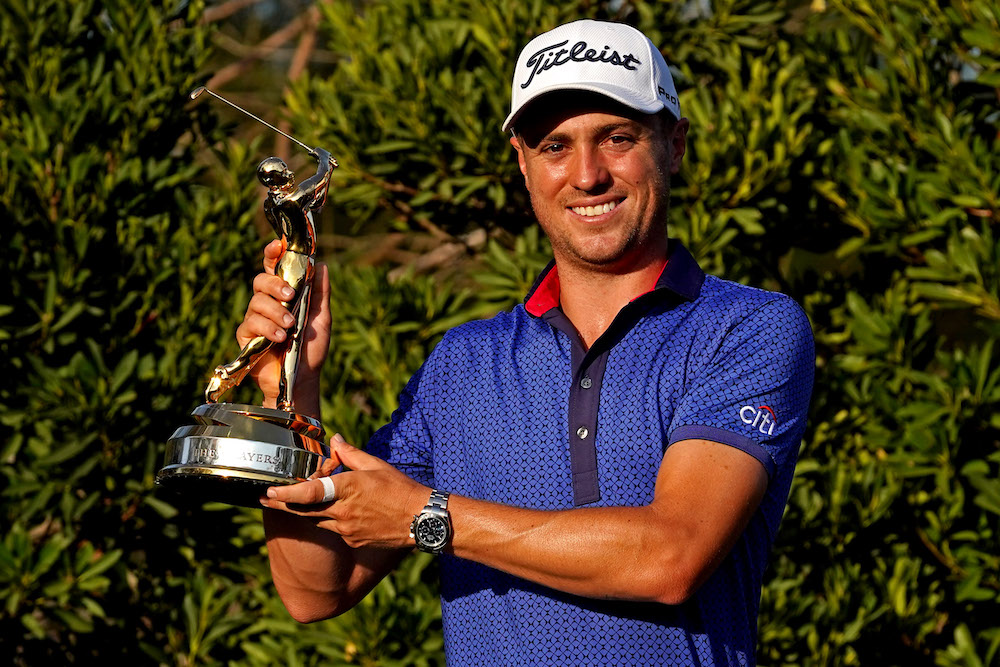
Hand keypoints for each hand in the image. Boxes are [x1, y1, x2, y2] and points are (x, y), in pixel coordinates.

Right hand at [237, 239, 330, 411]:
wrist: (302, 380)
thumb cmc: (312, 350)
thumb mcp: (322, 319)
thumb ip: (320, 293)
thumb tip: (321, 265)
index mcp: (284, 295)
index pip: (273, 268)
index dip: (272, 254)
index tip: (278, 245)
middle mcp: (267, 304)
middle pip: (260, 280)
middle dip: (275, 284)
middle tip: (290, 295)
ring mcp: (255, 319)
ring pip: (256, 301)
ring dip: (276, 312)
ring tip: (290, 327)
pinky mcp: (246, 338)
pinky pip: (250, 323)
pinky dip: (267, 328)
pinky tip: (280, 338)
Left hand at [260, 434, 427, 549]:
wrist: (420, 519)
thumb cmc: (400, 489)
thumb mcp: (376, 466)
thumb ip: (351, 454)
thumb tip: (335, 441)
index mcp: (348, 488)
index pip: (309, 493)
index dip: (286, 495)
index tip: (270, 493)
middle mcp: (343, 511)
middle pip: (304, 511)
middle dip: (283, 506)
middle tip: (265, 500)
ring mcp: (347, 530)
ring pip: (317, 521)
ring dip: (305, 513)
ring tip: (291, 505)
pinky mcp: (353, 540)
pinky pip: (334, 530)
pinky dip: (330, 520)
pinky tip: (335, 514)